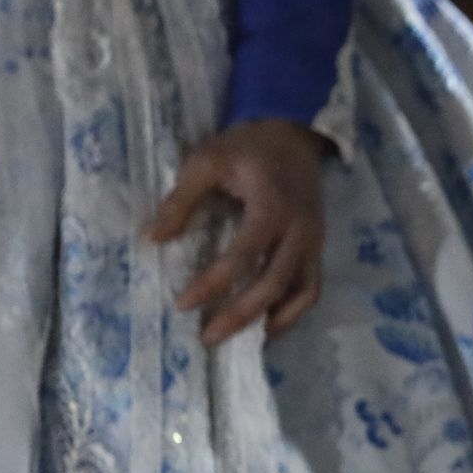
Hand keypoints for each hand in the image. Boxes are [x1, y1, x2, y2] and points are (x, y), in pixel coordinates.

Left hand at [149, 118, 329, 345]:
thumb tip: (154, 240)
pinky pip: (311, 288)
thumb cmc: (245, 147)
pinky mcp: (318, 248)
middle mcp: (300, 231)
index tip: (183, 304)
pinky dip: (293, 311)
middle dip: (240, 315)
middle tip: (207, 336)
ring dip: (272, 320)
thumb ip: (181, 201)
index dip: (213, 284)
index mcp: (272, 208)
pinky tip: (268, 324)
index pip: (243, 256)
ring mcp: (314, 242)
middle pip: (274, 285)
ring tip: (240, 338)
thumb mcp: (206, 161)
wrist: (293, 134)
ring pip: (300, 293)